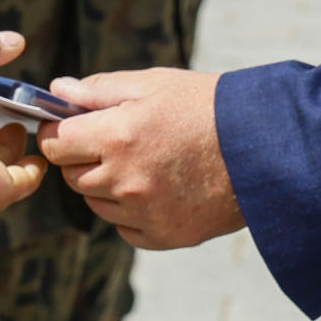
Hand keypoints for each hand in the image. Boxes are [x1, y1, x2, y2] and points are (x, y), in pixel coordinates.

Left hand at [39, 67, 243, 249]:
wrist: (266, 149)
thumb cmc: (209, 107)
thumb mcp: (154, 84)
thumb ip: (99, 90)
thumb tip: (57, 90)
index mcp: (118, 135)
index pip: (54, 143)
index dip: (58, 132)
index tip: (70, 126)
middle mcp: (124, 179)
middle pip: (71, 175)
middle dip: (81, 157)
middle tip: (113, 141)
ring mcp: (143, 213)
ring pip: (95, 202)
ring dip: (105, 185)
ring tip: (143, 162)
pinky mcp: (163, 237)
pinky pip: (123, 227)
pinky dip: (130, 211)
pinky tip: (158, 187)